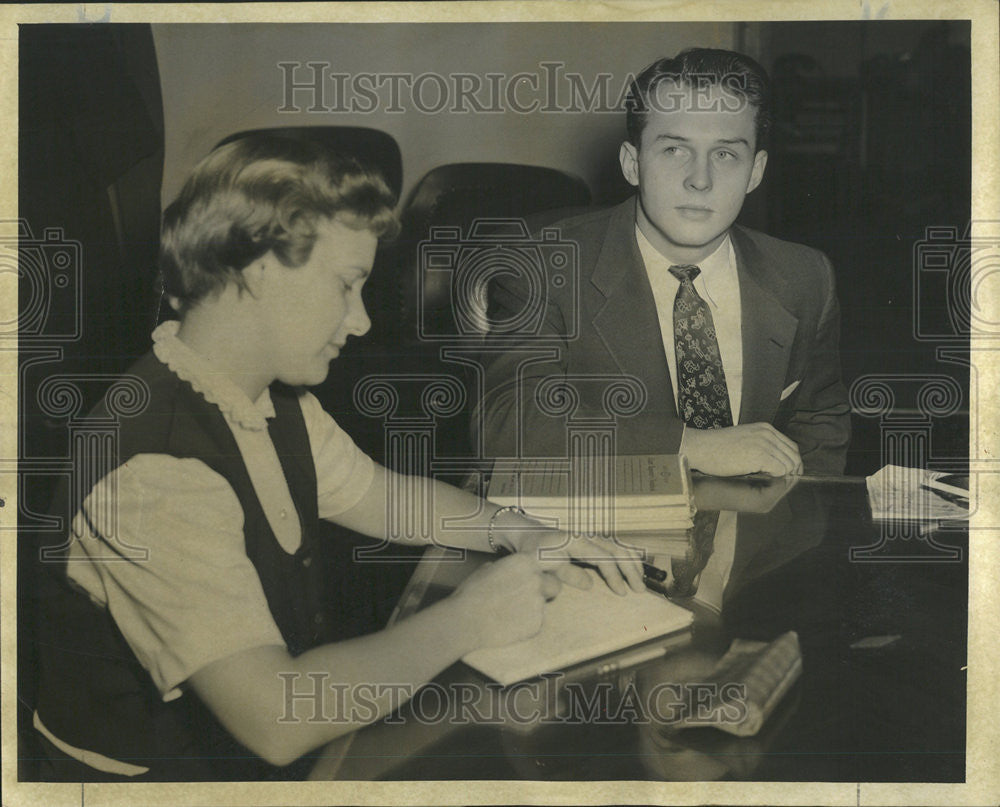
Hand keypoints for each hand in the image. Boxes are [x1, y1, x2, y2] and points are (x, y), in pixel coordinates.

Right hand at [450, 553, 559, 648]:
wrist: (465, 621)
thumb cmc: (471, 593)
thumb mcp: (487, 569)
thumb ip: (507, 568)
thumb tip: (511, 571)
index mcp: (525, 562)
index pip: (548, 565)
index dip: (541, 574)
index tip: (534, 580)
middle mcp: (537, 580)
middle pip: (555, 586)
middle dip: (545, 591)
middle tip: (527, 598)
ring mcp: (539, 603)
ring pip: (544, 606)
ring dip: (533, 608)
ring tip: (508, 613)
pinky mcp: (537, 624)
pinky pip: (537, 622)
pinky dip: (527, 624)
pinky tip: (508, 624)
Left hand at [508, 528, 645, 596]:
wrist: (529, 535)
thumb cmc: (533, 553)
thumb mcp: (543, 566)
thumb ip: (564, 574)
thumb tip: (590, 585)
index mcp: (574, 541)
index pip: (602, 557)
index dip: (614, 574)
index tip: (622, 593)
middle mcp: (586, 536)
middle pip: (615, 550)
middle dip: (630, 570)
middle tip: (640, 590)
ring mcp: (590, 537)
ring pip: (618, 546)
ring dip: (632, 563)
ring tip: (641, 582)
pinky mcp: (592, 541)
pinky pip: (615, 546)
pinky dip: (628, 556)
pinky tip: (636, 567)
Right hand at [681, 423, 802, 476]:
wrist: (700, 447)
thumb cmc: (716, 447)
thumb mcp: (744, 440)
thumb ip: (761, 445)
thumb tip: (776, 463)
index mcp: (765, 428)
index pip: (791, 447)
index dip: (793, 463)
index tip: (788, 475)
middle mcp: (768, 433)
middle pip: (794, 456)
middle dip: (791, 472)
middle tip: (780, 482)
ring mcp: (764, 443)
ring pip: (789, 465)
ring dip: (781, 475)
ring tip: (765, 479)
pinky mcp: (759, 455)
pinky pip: (780, 471)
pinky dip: (774, 477)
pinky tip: (760, 478)